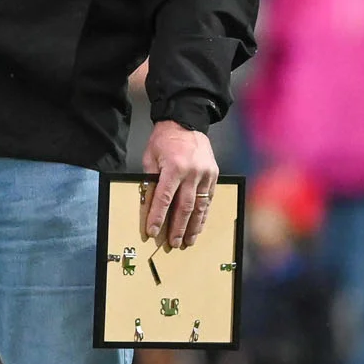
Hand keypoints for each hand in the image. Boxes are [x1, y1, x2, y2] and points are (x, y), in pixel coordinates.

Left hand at [141, 120, 217, 248]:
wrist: (186, 121)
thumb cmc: (164, 139)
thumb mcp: (150, 157)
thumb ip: (150, 181)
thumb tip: (149, 205)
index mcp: (174, 168)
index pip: (164, 198)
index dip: (158, 217)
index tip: (153, 231)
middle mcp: (192, 172)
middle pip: (184, 207)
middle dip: (178, 227)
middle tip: (173, 243)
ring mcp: (205, 174)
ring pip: (200, 206)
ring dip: (194, 226)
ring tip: (188, 240)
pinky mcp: (213, 174)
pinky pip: (208, 199)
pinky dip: (203, 214)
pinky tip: (199, 225)